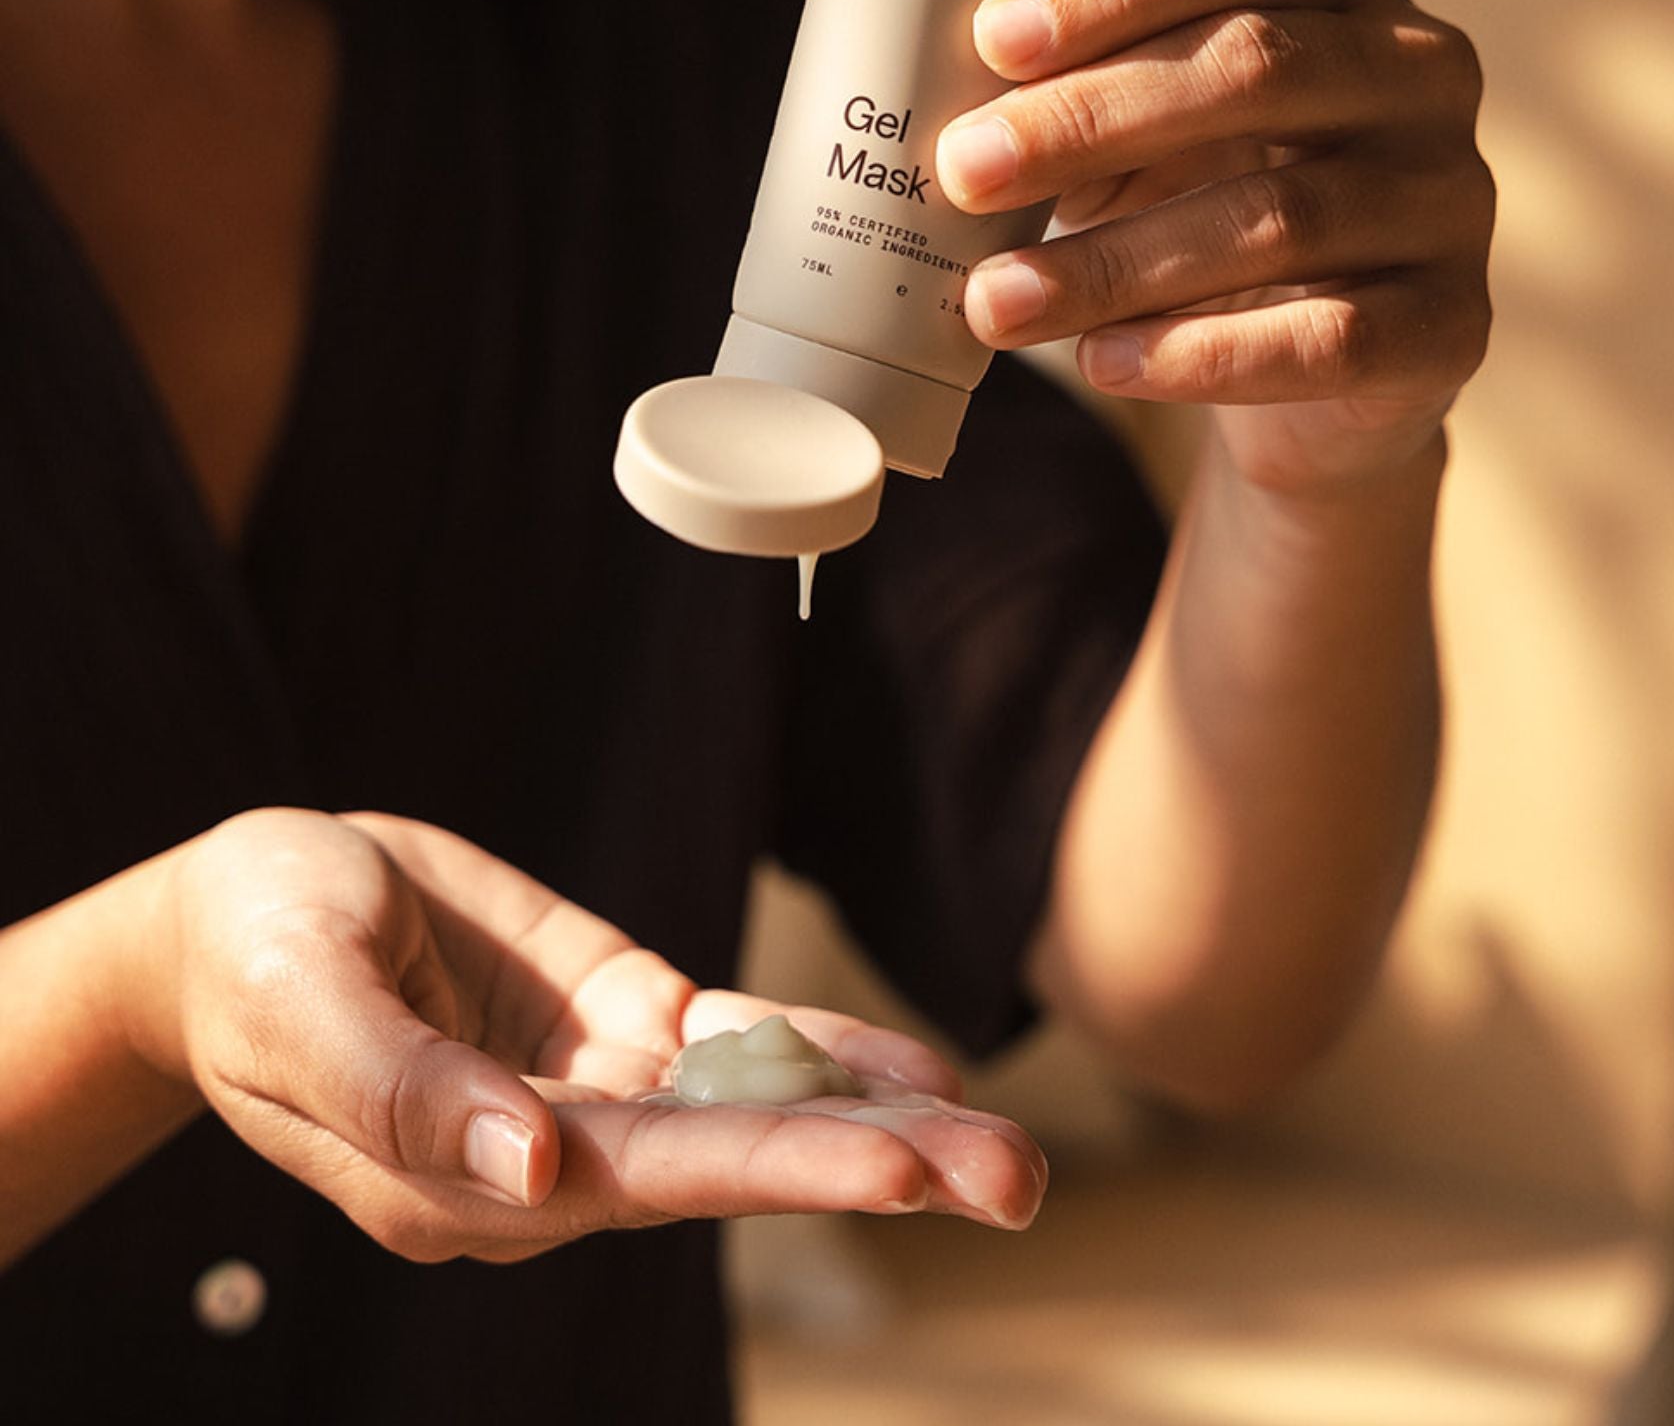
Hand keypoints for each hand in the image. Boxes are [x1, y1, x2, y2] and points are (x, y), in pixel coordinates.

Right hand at [136, 809, 1044, 1262]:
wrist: (243, 909)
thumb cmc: (249, 955)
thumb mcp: (298, 1001)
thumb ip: (402, 1091)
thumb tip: (526, 1171)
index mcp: (465, 1179)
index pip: (646, 1180)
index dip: (775, 1168)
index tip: (897, 1169)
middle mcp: (549, 1156)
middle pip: (731, 1165)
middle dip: (875, 1169)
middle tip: (1014, 1177)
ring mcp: (587, 1091)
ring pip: (750, 1112)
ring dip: (874, 1120)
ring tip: (1002, 1142)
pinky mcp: (610, 1020)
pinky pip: (729, 1044)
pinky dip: (814, 1052)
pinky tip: (903, 1065)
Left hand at [936, 0, 1492, 493]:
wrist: (1325, 372)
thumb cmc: (1212, 197)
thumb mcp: (1159, 124)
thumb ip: (1088, 85)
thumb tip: (944, 105)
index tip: (992, 39)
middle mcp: (1425, 72)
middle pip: (1256, 69)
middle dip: (1090, 119)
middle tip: (964, 168)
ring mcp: (1454, 199)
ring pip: (1280, 216)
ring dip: (1116, 261)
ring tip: (994, 303)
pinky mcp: (1456, 326)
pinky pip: (1328, 339)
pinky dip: (1200, 354)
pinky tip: (1103, 363)